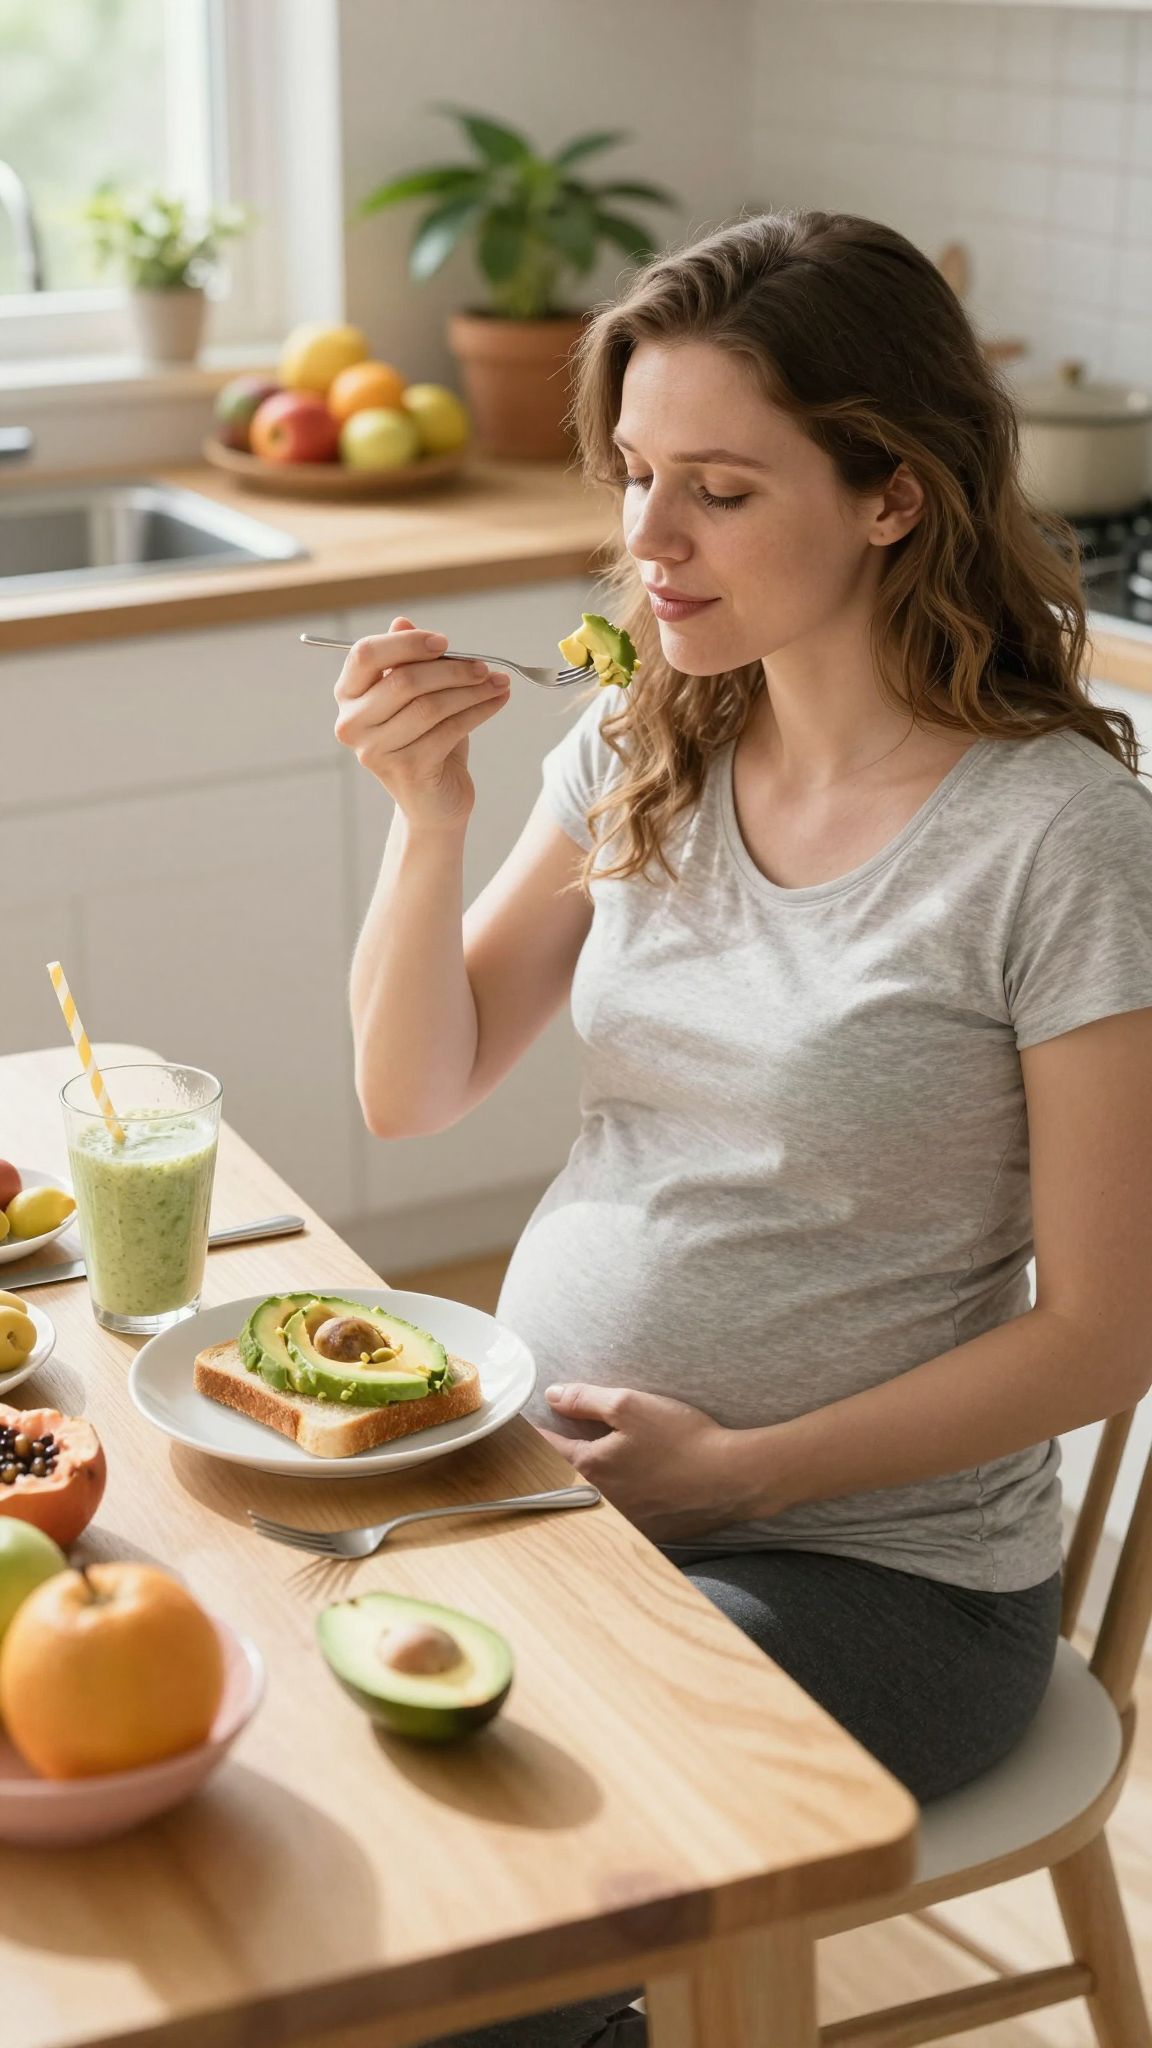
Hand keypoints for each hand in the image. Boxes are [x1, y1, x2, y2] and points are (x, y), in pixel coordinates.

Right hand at [333, 614, 510, 828]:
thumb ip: (406, 662)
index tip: (445, 642)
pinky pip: (449, 729)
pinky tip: (497, 701)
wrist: (433, 802)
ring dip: (471, 690)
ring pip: (430, 706)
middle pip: (404, 681)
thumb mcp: (416, 697)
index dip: (407, 643)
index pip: (366, 654)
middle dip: (452, 669)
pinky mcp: (406, 769)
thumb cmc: (425, 741)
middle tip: (484, 666)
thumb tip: (402, 622)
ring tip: (499, 682)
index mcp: (348, 695)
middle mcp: (352, 723)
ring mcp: (375, 750)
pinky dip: (479, 712)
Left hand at [536, 1382, 756, 1543]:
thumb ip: (586, 1399)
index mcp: (589, 1469)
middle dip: (565, 1455)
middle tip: (570, 1435)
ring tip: (608, 1457)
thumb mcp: (630, 1405)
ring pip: (594, 1496)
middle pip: (567, 1475)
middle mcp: (599, 1502)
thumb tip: (552, 1396)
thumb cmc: (683, 1439)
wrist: (733, 1478)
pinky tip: (640, 1479)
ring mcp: (623, 1522)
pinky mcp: (648, 1532)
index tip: (534, 1421)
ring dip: (594, 1478)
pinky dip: (623, 1495)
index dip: (539, 1430)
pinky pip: (621, 1513)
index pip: (546, 1449)